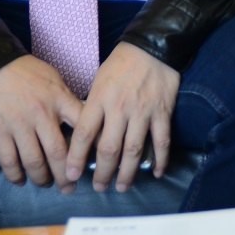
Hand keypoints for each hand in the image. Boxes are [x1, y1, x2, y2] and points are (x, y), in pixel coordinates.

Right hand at [0, 55, 81, 189]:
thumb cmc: (27, 72)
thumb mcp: (55, 81)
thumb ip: (67, 102)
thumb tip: (84, 121)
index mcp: (60, 100)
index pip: (82, 126)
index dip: (91, 147)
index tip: (95, 161)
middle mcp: (41, 115)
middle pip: (58, 153)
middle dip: (67, 175)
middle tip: (70, 187)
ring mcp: (19, 125)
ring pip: (34, 161)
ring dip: (42, 178)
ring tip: (47, 184)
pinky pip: (9, 161)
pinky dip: (15, 175)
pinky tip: (21, 180)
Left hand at [65, 42, 179, 192]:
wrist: (153, 47)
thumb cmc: (121, 63)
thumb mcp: (99, 82)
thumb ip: (93, 108)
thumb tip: (88, 136)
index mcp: (100, 100)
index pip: (84, 135)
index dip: (76, 158)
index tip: (71, 175)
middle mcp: (120, 109)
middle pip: (109, 149)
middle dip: (102, 173)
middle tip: (99, 187)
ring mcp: (143, 112)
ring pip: (134, 150)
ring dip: (127, 173)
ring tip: (121, 187)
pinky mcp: (162, 112)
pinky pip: (162, 141)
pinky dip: (160, 159)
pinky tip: (157, 173)